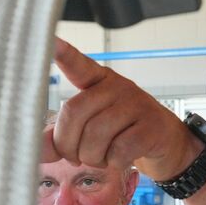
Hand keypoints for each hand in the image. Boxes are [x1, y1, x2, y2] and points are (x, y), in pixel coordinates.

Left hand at [45, 38, 200, 178]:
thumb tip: (40, 151)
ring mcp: (136, 103)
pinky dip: (113, 163)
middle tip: (75, 158)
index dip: (63, 54)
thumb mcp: (89, 131)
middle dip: (67, 145)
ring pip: (95, 136)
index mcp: (97, 82)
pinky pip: (119, 150)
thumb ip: (62, 137)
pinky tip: (117, 161)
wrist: (165, 143)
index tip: (52, 41)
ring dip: (92, 158)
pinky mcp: (151, 126)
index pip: (78, 65)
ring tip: (100, 159)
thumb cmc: (121, 133)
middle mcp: (116, 86)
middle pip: (74, 113)